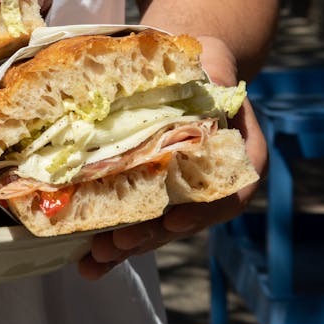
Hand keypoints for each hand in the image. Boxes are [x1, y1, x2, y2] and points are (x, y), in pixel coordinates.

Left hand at [77, 36, 265, 278]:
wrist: (175, 69)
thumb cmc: (194, 62)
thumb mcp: (208, 59)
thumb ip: (212, 72)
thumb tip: (210, 81)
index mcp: (237, 152)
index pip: (229, 190)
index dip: (202, 209)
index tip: (174, 218)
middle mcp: (208, 180)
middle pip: (185, 219)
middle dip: (150, 235)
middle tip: (118, 244)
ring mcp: (176, 193)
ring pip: (155, 228)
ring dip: (125, 248)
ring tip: (94, 259)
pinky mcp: (145, 197)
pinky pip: (131, 225)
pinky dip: (109, 246)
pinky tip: (86, 263)